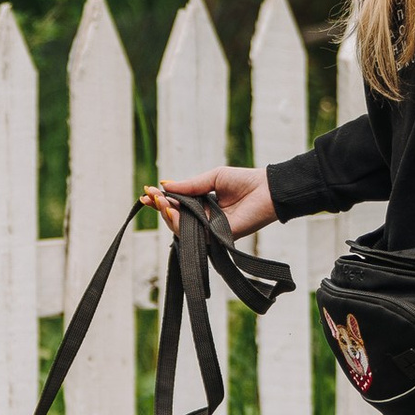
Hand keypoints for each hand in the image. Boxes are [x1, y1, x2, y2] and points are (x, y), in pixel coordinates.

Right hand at [146, 164, 275, 240]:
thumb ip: (190, 185)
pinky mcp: (219, 237)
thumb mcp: (212, 178)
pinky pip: (196, 235)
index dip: (161, 200)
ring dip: (168, 216)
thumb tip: (165, 185)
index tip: (147, 193)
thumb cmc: (244, 181)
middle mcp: (204, 219)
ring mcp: (210, 230)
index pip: (177, 205)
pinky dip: (182, 225)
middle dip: (161, 208)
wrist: (267, 189)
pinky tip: (173, 213)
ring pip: (182, 229)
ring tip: (161, 204)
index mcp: (203, 205)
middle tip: (151, 198)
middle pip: (176, 218)